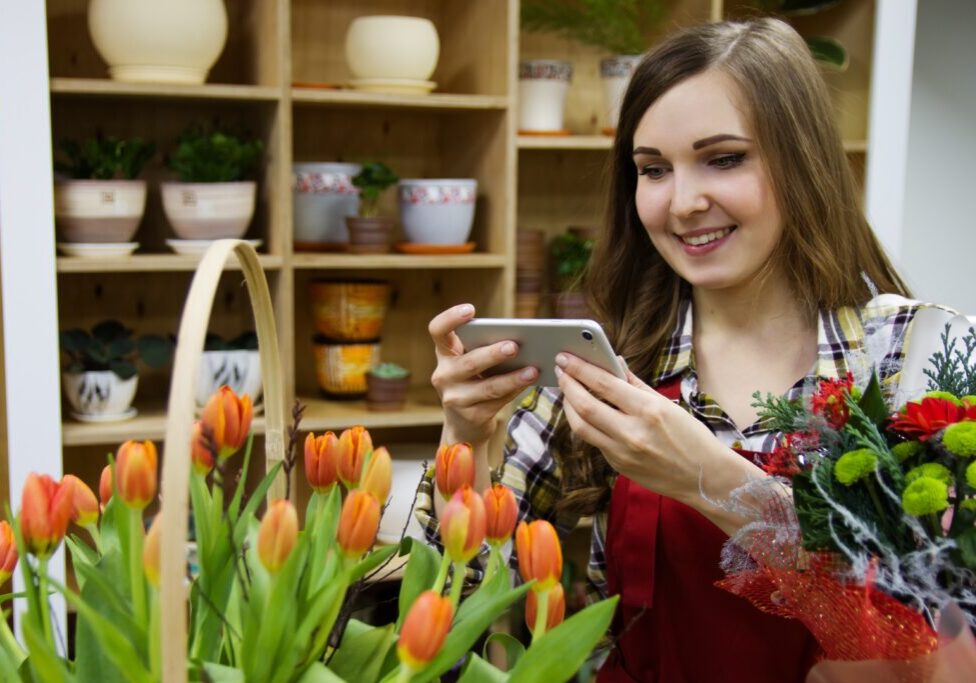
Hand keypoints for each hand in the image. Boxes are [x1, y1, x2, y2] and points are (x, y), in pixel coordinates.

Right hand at [429, 304, 538, 445]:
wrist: (464, 425)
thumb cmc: (474, 382)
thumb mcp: (472, 364)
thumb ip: (485, 349)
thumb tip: (519, 339)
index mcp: (444, 354)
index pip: (438, 330)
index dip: (450, 318)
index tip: (470, 309)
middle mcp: (444, 375)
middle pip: (469, 362)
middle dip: (493, 354)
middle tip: (514, 346)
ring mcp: (455, 398)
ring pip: (488, 386)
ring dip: (513, 377)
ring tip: (533, 369)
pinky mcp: (471, 416)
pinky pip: (497, 402)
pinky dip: (515, 390)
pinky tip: (529, 382)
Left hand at [555, 352, 750, 508]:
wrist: (705, 478)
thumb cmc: (691, 436)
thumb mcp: (667, 404)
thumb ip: (636, 384)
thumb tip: (614, 362)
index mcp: (648, 410)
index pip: (604, 384)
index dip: (580, 368)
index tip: (566, 357)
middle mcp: (632, 432)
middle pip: (584, 405)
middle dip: (567, 384)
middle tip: (560, 369)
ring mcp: (623, 452)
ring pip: (581, 426)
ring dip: (568, 405)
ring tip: (566, 390)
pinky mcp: (618, 465)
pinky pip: (594, 441)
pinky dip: (585, 423)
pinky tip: (583, 411)